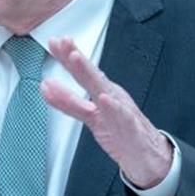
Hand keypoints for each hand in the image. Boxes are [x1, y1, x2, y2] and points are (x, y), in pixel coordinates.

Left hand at [40, 36, 172, 188]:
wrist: (148, 154)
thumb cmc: (120, 130)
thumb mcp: (89, 115)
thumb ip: (67, 102)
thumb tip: (46, 86)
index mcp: (101, 91)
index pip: (82, 71)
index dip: (66, 56)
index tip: (53, 41)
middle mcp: (111, 95)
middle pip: (91, 74)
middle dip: (76, 57)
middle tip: (64, 43)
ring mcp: (120, 110)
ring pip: (103, 89)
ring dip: (89, 73)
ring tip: (75, 58)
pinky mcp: (130, 128)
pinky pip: (121, 117)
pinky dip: (113, 107)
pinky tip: (105, 99)